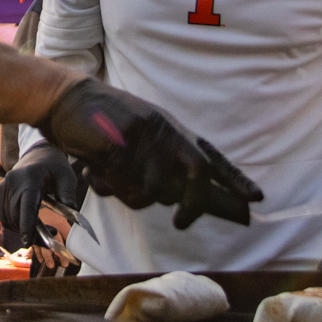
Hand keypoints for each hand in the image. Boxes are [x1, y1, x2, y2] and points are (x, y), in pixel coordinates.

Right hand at [0, 143, 76, 247]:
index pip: (25, 206)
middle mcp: (13, 181)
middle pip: (15, 214)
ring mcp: (4, 185)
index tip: (27, 241)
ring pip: (7, 216)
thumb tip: (72, 219)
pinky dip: (11, 220)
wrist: (39, 152)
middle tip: (39, 238)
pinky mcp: (0, 189)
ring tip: (32, 230)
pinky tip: (22, 222)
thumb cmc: (55, 165)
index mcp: (30, 178)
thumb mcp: (66, 178)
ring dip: (17, 227)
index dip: (26, 225)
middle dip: (24, 230)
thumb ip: (67, 197)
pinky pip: (2, 212)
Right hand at [37, 78, 262, 228]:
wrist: (65, 98)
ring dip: (134, 195)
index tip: (255, 198)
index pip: (211, 155)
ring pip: (157, 190)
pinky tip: (95, 174)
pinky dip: (110, 188)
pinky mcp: (117, 146)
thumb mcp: (141, 132)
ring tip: (113, 180)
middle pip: (198, 173)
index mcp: (172, 128)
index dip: (235, 179)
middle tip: (182, 222)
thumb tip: (184, 198)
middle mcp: (163, 131)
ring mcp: (141, 137)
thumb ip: (163, 159)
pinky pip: (125, 186)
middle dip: (195, 205)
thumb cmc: (102, 120)